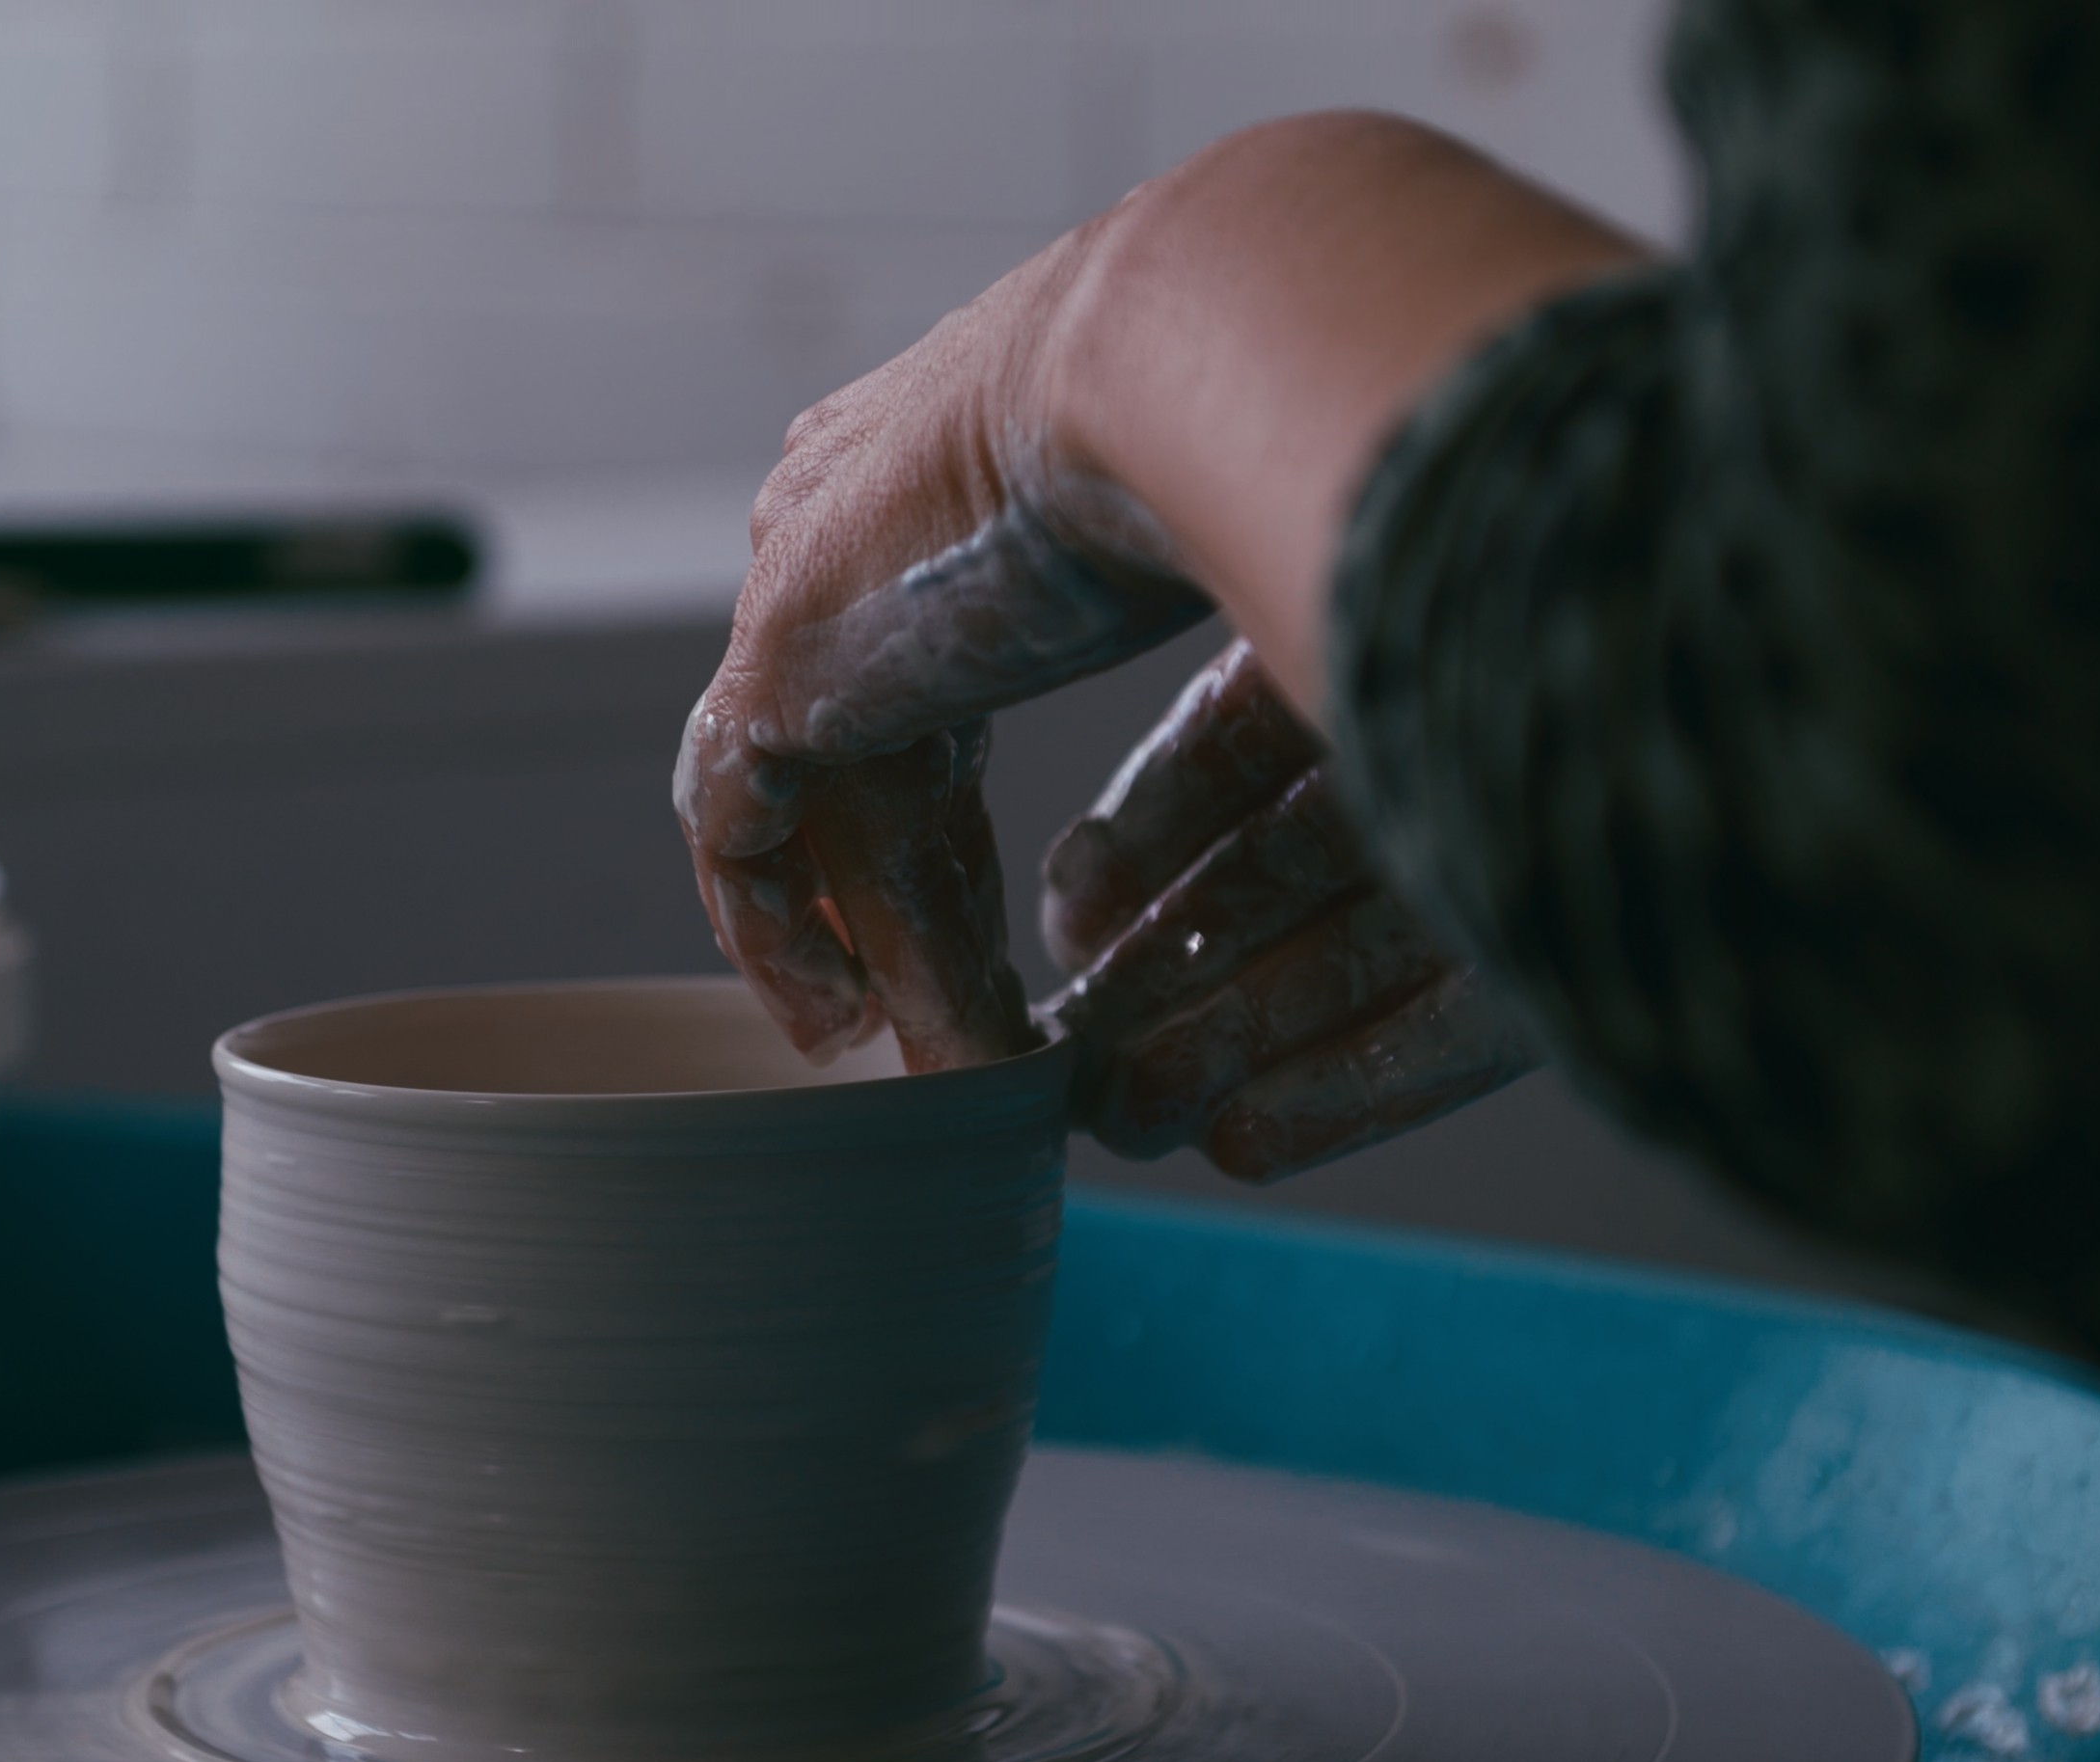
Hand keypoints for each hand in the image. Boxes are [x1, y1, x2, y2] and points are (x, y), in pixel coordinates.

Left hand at [676, 114, 1642, 1084]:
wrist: (1200, 350)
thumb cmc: (1303, 427)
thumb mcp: (1279, 552)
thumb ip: (1267, 677)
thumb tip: (1352, 785)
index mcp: (980, 454)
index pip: (964, 666)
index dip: (999, 799)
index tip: (1056, 913)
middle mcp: (873, 510)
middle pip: (897, 748)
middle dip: (940, 902)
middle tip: (990, 1030)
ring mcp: (813, 580)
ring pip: (838, 803)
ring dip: (908, 948)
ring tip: (957, 1073)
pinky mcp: (780, 660)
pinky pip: (747, 828)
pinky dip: (793, 932)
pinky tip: (839, 1023)